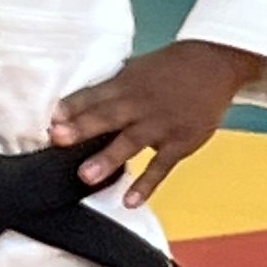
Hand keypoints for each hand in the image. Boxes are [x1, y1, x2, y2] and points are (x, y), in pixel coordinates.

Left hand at [49, 37, 255, 203]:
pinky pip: (160, 167)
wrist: (214, 66)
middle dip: (82, 128)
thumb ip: (112, 89)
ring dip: (108, 158)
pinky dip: (147, 184)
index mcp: (127, 83)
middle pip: (108, 116)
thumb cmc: (171, 69)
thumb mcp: (138, 69)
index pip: (95, 95)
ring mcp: (161, 125)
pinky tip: (130, 200)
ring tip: (86, 176)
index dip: (73, 107)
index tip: (52, 119)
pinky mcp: (180, 144)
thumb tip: (77, 106)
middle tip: (58, 139)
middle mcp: (141, 103)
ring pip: (131, 142)